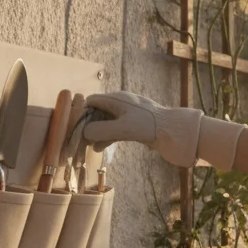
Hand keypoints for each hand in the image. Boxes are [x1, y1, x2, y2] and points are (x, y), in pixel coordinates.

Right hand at [84, 92, 202, 167]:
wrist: (174, 131)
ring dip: (96, 133)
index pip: (91, 101)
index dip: (80, 113)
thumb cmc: (149, 126)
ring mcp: (128, 113)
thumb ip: (100, 131)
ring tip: (88, 147)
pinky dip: (106, 136)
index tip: (73, 128)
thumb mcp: (122, 129)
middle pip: (96, 111)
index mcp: (117, 99)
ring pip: (105, 121)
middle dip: (87, 126)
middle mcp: (121, 103)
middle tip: (78, 141)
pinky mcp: (134, 123)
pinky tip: (101, 148)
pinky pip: (115, 128)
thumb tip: (83, 133)